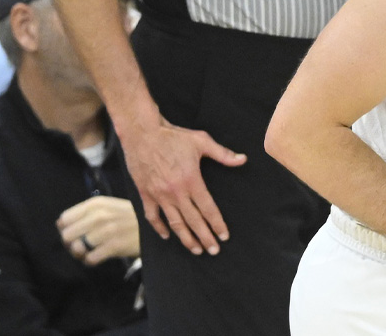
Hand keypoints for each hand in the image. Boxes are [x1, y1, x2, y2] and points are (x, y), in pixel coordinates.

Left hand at [57, 196, 139, 265]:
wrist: (154, 227)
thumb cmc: (129, 217)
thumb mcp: (109, 207)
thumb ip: (86, 213)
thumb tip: (60, 225)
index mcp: (96, 204)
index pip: (64, 219)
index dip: (67, 229)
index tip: (77, 233)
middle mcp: (100, 215)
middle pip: (67, 235)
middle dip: (72, 243)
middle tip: (83, 245)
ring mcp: (107, 231)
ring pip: (76, 248)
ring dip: (81, 253)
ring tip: (90, 251)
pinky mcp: (114, 246)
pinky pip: (90, 259)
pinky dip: (91, 261)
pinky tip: (98, 256)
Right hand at [121, 116, 245, 254]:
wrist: (142, 134)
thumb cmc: (173, 137)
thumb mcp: (202, 141)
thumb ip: (223, 154)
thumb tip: (243, 159)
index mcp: (191, 181)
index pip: (208, 209)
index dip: (217, 224)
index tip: (224, 236)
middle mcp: (175, 192)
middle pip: (193, 220)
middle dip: (205, 237)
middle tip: (214, 250)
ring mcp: (159, 195)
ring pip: (174, 222)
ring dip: (185, 238)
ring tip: (196, 250)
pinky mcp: (145, 194)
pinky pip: (152, 216)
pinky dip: (159, 227)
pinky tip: (167, 236)